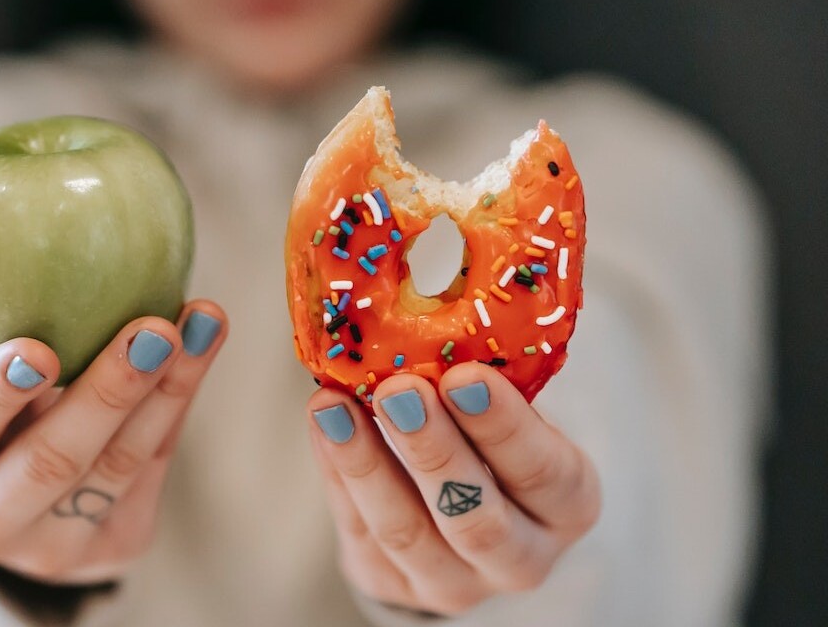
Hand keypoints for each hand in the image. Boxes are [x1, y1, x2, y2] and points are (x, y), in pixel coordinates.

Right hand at [0, 300, 226, 583]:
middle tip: (152, 327)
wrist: (1, 493)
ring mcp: (49, 552)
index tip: (37, 347)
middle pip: (50, 462)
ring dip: (167, 388)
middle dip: (108, 393)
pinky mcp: (113, 549)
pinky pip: (152, 469)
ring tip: (200, 321)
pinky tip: (201, 344)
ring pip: (117, 467)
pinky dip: (178, 401)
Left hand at [307, 363, 600, 615]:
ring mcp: (454, 583)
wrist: (461, 509)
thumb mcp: (509, 410)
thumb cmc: (490, 437)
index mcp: (567, 505)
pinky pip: (359, 529)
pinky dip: (336, 471)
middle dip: (433, 450)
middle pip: (476, 518)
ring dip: (365, 463)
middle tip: (399, 389)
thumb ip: (485, 379)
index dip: (505, 427)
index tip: (465, 375)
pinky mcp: (391, 585)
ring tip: (334, 404)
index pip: (545, 473)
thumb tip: (432, 306)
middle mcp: (521, 558)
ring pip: (406, 532)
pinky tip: (324, 422)